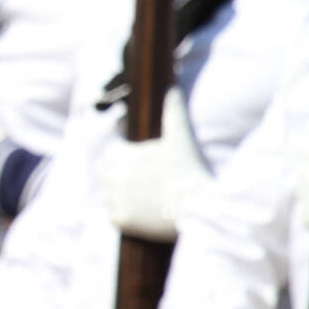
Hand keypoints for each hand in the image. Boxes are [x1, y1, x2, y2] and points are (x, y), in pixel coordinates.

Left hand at [99, 85, 208, 240]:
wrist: (201, 206)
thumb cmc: (191, 169)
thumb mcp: (181, 137)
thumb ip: (173, 112)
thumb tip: (173, 88)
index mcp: (125, 155)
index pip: (111, 154)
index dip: (124, 158)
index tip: (142, 166)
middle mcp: (116, 176)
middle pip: (107, 175)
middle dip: (120, 177)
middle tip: (145, 185)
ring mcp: (116, 199)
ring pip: (109, 196)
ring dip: (121, 197)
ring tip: (146, 199)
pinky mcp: (120, 220)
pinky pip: (115, 216)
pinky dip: (126, 217)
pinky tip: (145, 215)